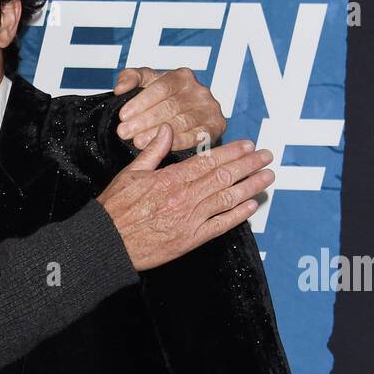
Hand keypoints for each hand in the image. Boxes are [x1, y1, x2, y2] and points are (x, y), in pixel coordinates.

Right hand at [96, 124, 273, 270]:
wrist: (106, 244)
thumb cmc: (114, 210)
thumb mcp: (130, 174)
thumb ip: (153, 151)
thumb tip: (166, 129)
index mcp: (170, 178)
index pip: (209, 160)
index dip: (232, 152)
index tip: (248, 145)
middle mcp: (184, 197)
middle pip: (224, 176)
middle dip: (249, 165)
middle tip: (267, 157)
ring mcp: (189, 220)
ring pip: (227, 198)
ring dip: (250, 186)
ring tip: (267, 177)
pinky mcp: (189, 240)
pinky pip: (220, 225)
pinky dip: (238, 215)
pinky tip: (252, 205)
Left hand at [113, 66, 226, 151]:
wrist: (188, 120)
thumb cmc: (162, 101)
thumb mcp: (146, 84)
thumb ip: (131, 78)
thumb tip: (120, 88)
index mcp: (182, 76)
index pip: (162, 87)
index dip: (141, 102)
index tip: (123, 116)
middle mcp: (199, 90)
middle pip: (170, 106)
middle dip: (144, 120)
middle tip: (125, 132)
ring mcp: (209, 108)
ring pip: (182, 121)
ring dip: (158, 134)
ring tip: (137, 142)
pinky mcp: (216, 126)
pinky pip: (198, 135)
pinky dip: (180, 142)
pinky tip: (163, 148)